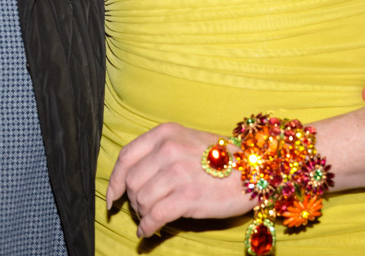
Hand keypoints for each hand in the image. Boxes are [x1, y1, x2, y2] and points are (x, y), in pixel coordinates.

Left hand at [106, 122, 251, 238]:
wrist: (252, 172)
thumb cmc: (219, 160)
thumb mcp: (186, 141)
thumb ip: (158, 152)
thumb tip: (129, 177)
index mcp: (165, 133)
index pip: (126, 157)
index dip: (115, 180)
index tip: (113, 197)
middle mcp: (168, 149)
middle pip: (132, 182)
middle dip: (133, 201)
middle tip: (143, 210)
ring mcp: (177, 173)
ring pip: (142, 200)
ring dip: (143, 214)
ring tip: (152, 218)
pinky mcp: (187, 197)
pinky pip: (154, 216)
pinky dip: (147, 228)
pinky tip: (148, 232)